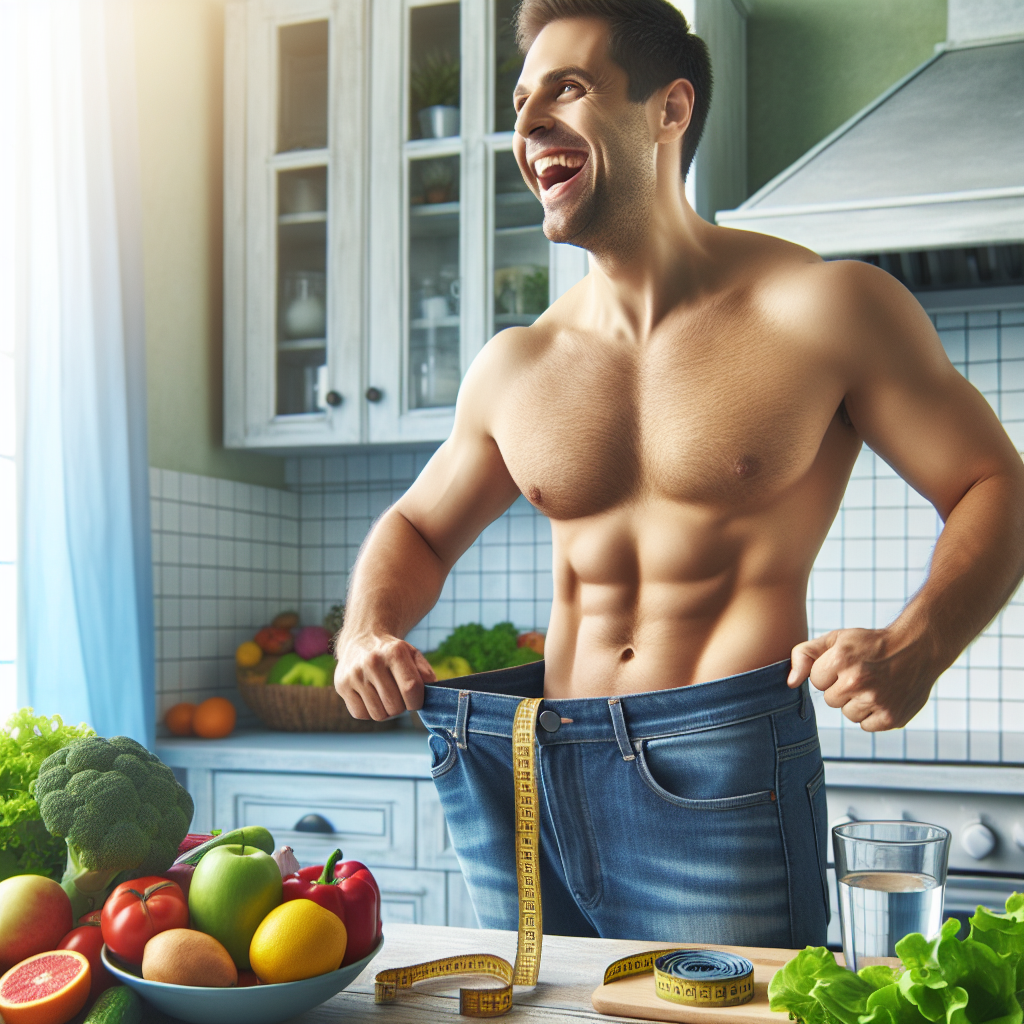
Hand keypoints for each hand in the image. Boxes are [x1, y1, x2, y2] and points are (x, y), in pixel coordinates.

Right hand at [334, 633, 436, 719]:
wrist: (362, 639)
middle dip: (401, 707)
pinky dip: (369, 711)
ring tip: (385, 696)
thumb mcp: (413, 654)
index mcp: (394, 653)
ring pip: (378, 714)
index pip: (411, 689)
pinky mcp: (341, 685)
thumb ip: (426, 673)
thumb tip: (433, 692)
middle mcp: (372, 662)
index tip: (415, 700)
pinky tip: (370, 696)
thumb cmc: (392, 652)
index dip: (417, 702)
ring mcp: (354, 674)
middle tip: (399, 696)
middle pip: (394, 706)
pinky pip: (361, 714)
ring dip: (386, 711)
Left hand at [787, 627, 933, 731]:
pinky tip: (884, 696)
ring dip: (857, 702)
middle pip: (830, 699)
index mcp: (841, 658)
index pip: (815, 680)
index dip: (829, 671)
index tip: (847, 663)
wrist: (918, 648)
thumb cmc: (871, 644)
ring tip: (874, 684)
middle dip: (841, 688)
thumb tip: (790, 683)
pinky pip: (865, 725)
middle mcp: (857, 680)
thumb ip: (805, 655)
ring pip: (848, 713)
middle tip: (863, 674)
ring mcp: (875, 701)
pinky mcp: (890, 718)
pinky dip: (873, 714)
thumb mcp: (836, 639)